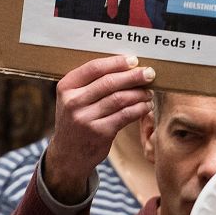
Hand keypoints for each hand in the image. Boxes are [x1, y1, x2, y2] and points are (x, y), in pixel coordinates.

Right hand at [42, 56, 154, 202]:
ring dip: (139, 93)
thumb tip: (127, 66)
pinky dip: (139, 108)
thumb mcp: (73, 99)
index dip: (116, 62)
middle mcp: (73, 102)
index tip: (133, 60)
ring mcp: (86, 118)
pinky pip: (125, 115)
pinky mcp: (100, 132)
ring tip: (149, 92)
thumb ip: (91, 83)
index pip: (94, 68)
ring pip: (120, 98)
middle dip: (133, 76)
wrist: (68, 154)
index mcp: (66, 87)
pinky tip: (146, 106)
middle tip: (149, 73)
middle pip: (109, 82)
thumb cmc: (77, 120)